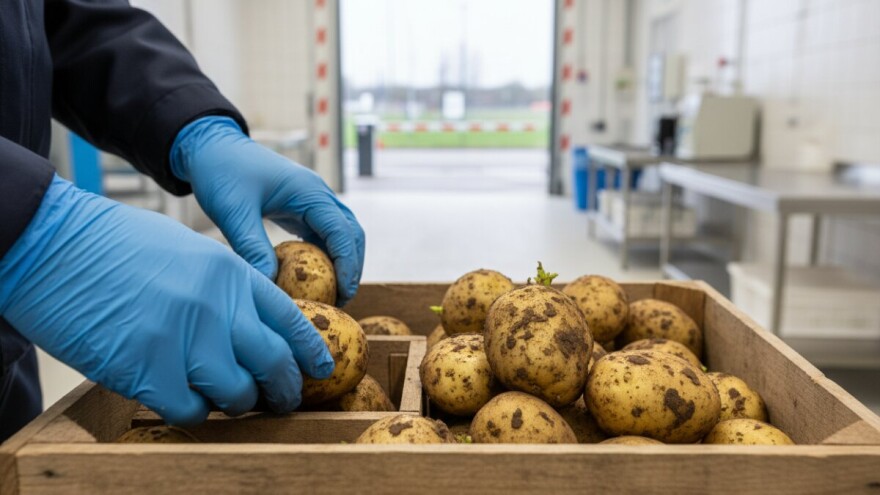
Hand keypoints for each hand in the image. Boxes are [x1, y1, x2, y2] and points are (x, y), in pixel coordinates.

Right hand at [0, 176, 334, 423]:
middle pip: (273, 362)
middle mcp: (216, 305)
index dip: (309, 350)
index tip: (319, 369)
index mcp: (230, 273)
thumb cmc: (115, 245)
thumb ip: (224, 289)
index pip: (290, 319)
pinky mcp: (147, 368)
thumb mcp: (188, 251)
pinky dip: (192, 412)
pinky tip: (182, 401)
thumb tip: (247, 329)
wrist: (54, 244)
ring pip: (237, 393)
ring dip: (236, 403)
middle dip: (284, 389)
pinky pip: (190, 409)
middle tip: (282, 401)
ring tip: (227, 401)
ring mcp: (184, 337)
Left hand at [171, 117, 364, 305]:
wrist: (211, 146)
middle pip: (351, 234)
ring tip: (331, 293)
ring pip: (341, 234)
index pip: (342, 231)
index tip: (344, 293)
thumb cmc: (222, 172)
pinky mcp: (301, 207)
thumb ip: (252, 246)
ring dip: (342, 262)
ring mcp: (311, 200)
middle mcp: (317, 194)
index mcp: (308, 191)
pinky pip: (323, 234)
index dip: (348, 264)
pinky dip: (325, 256)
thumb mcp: (234, 211)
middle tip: (341, 300)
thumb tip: (268, 284)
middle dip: (352, 267)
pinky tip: (313, 276)